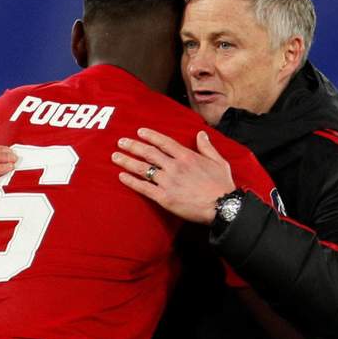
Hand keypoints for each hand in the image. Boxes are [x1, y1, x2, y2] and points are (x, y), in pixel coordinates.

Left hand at [112, 128, 234, 223]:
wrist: (222, 206)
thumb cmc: (222, 185)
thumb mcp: (219, 161)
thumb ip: (207, 147)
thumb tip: (201, 134)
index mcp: (187, 156)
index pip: (164, 142)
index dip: (150, 136)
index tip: (139, 132)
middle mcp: (175, 166)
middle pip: (149, 153)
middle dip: (133, 146)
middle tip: (121, 142)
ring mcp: (168, 182)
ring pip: (143, 168)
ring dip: (127, 161)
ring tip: (115, 156)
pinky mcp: (164, 197)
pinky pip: (144, 187)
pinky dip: (131, 181)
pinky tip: (121, 176)